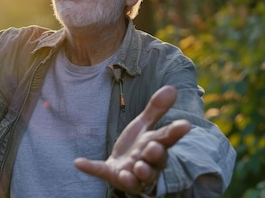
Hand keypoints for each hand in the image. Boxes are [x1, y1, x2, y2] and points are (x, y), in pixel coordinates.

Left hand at [74, 86, 190, 194]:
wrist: (120, 168)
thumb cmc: (137, 147)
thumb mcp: (144, 126)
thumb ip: (156, 109)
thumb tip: (172, 87)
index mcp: (156, 147)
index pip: (167, 139)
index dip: (176, 132)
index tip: (185, 124)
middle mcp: (147, 163)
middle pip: (156, 161)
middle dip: (155, 155)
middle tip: (152, 148)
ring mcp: (130, 173)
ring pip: (138, 176)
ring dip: (138, 173)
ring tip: (135, 167)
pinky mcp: (112, 177)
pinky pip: (102, 173)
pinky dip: (91, 168)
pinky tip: (79, 162)